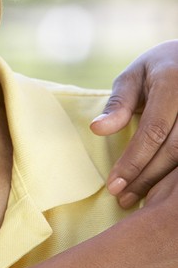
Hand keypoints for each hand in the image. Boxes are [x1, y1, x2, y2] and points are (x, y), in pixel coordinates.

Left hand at [90, 40, 177, 207]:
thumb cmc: (159, 68)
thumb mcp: (134, 76)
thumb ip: (118, 103)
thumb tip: (97, 129)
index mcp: (172, 86)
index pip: (153, 131)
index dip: (133, 161)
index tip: (113, 184)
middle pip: (173, 151)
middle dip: (146, 177)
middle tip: (122, 198)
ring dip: (163, 182)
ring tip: (138, 198)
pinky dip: (176, 175)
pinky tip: (160, 188)